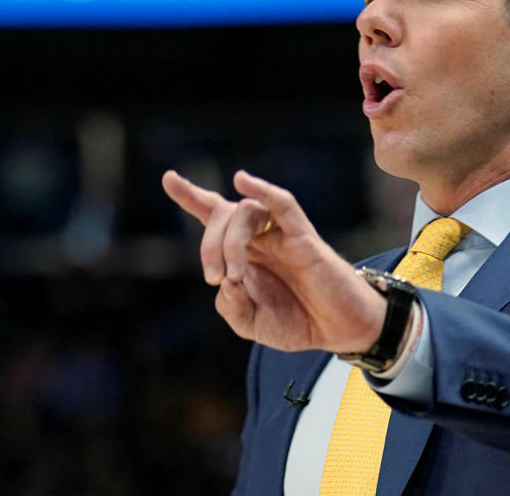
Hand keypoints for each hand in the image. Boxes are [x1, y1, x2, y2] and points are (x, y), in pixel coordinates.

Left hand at [162, 169, 386, 353]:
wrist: (340, 330)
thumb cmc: (301, 322)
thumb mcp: (253, 325)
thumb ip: (233, 308)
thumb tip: (227, 282)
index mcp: (246, 256)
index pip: (215, 217)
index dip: (192, 197)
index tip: (169, 178)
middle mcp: (261, 240)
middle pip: (224, 216)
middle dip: (208, 244)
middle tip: (215, 278)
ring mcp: (282, 236)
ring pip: (247, 213)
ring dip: (230, 241)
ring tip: (234, 275)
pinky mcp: (304, 238)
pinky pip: (283, 206)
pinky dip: (263, 191)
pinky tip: (243, 182)